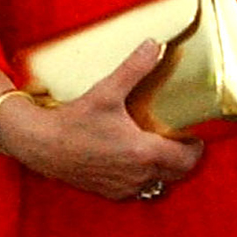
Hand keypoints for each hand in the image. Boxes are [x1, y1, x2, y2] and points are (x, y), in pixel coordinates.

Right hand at [0, 40, 202, 199]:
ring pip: (158, 184)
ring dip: (165, 170)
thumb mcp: (107, 91)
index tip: (195, 133)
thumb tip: (155, 44)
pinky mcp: (108, 192)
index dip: (196, 147)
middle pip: (178, 174)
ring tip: (161, 148)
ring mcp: (122, 187)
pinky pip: (137, 190)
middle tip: (181, 138)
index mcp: (143, 153)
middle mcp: (137, 176)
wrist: (40, 145)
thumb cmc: (74, 120)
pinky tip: (135, 160)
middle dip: (185, 159)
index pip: (187, 159)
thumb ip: (135, 67)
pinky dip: (144, 178)